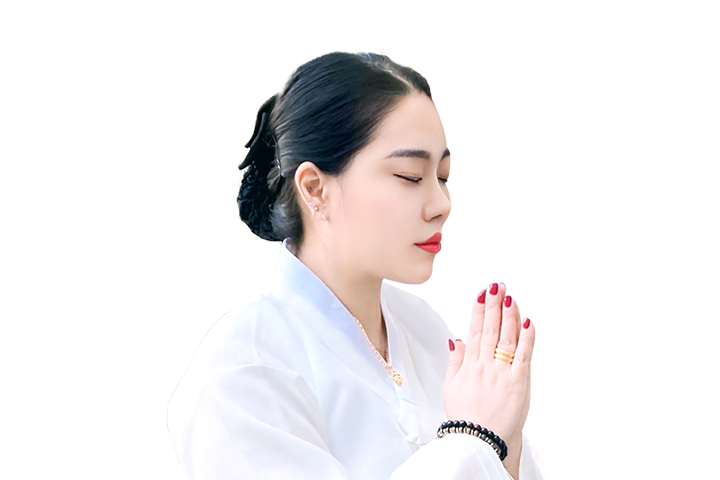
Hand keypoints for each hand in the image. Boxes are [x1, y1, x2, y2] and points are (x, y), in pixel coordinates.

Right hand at [443, 282, 534, 442]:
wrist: (476, 438)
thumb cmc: (464, 415)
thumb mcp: (450, 387)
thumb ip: (454, 361)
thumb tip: (455, 340)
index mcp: (469, 364)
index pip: (474, 330)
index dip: (479, 310)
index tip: (482, 294)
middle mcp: (484, 364)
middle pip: (490, 328)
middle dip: (493, 304)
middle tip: (496, 285)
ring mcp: (501, 372)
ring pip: (506, 337)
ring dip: (509, 314)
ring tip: (511, 295)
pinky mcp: (518, 382)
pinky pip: (524, 355)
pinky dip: (527, 337)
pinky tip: (529, 321)